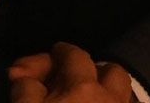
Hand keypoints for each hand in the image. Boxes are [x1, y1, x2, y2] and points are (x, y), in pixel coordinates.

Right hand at [9, 43, 132, 101]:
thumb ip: (26, 88)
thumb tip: (25, 77)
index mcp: (83, 87)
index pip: (74, 55)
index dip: (61, 51)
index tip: (54, 52)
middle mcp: (110, 98)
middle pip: (112, 72)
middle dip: (94, 70)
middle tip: (74, 80)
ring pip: (124, 94)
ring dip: (107, 90)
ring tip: (86, 98)